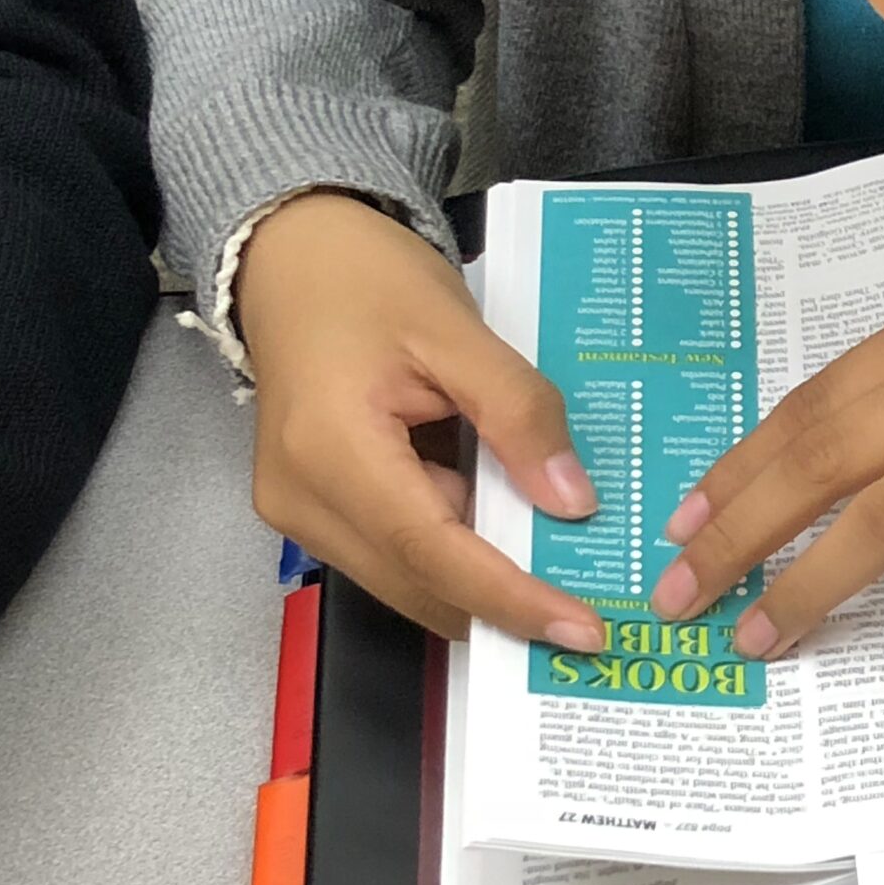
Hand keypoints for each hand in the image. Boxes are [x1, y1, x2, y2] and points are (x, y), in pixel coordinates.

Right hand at [238, 189, 607, 648]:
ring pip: (406, 577)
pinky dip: (454, 549)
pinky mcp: (314, 506)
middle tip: (591, 617)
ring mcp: (301, 509)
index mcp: (331, 451)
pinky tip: (510, 534)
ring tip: (563, 575)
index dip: (509, 598)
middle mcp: (303, 499)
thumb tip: (573, 502)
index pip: (432, 551)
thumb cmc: (366, 278)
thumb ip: (518, 413)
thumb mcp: (458, 330)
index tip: (580, 629)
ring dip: (480, 582)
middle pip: (417, 582)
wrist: (292, 255)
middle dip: (503, 606)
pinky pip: (394, 549)